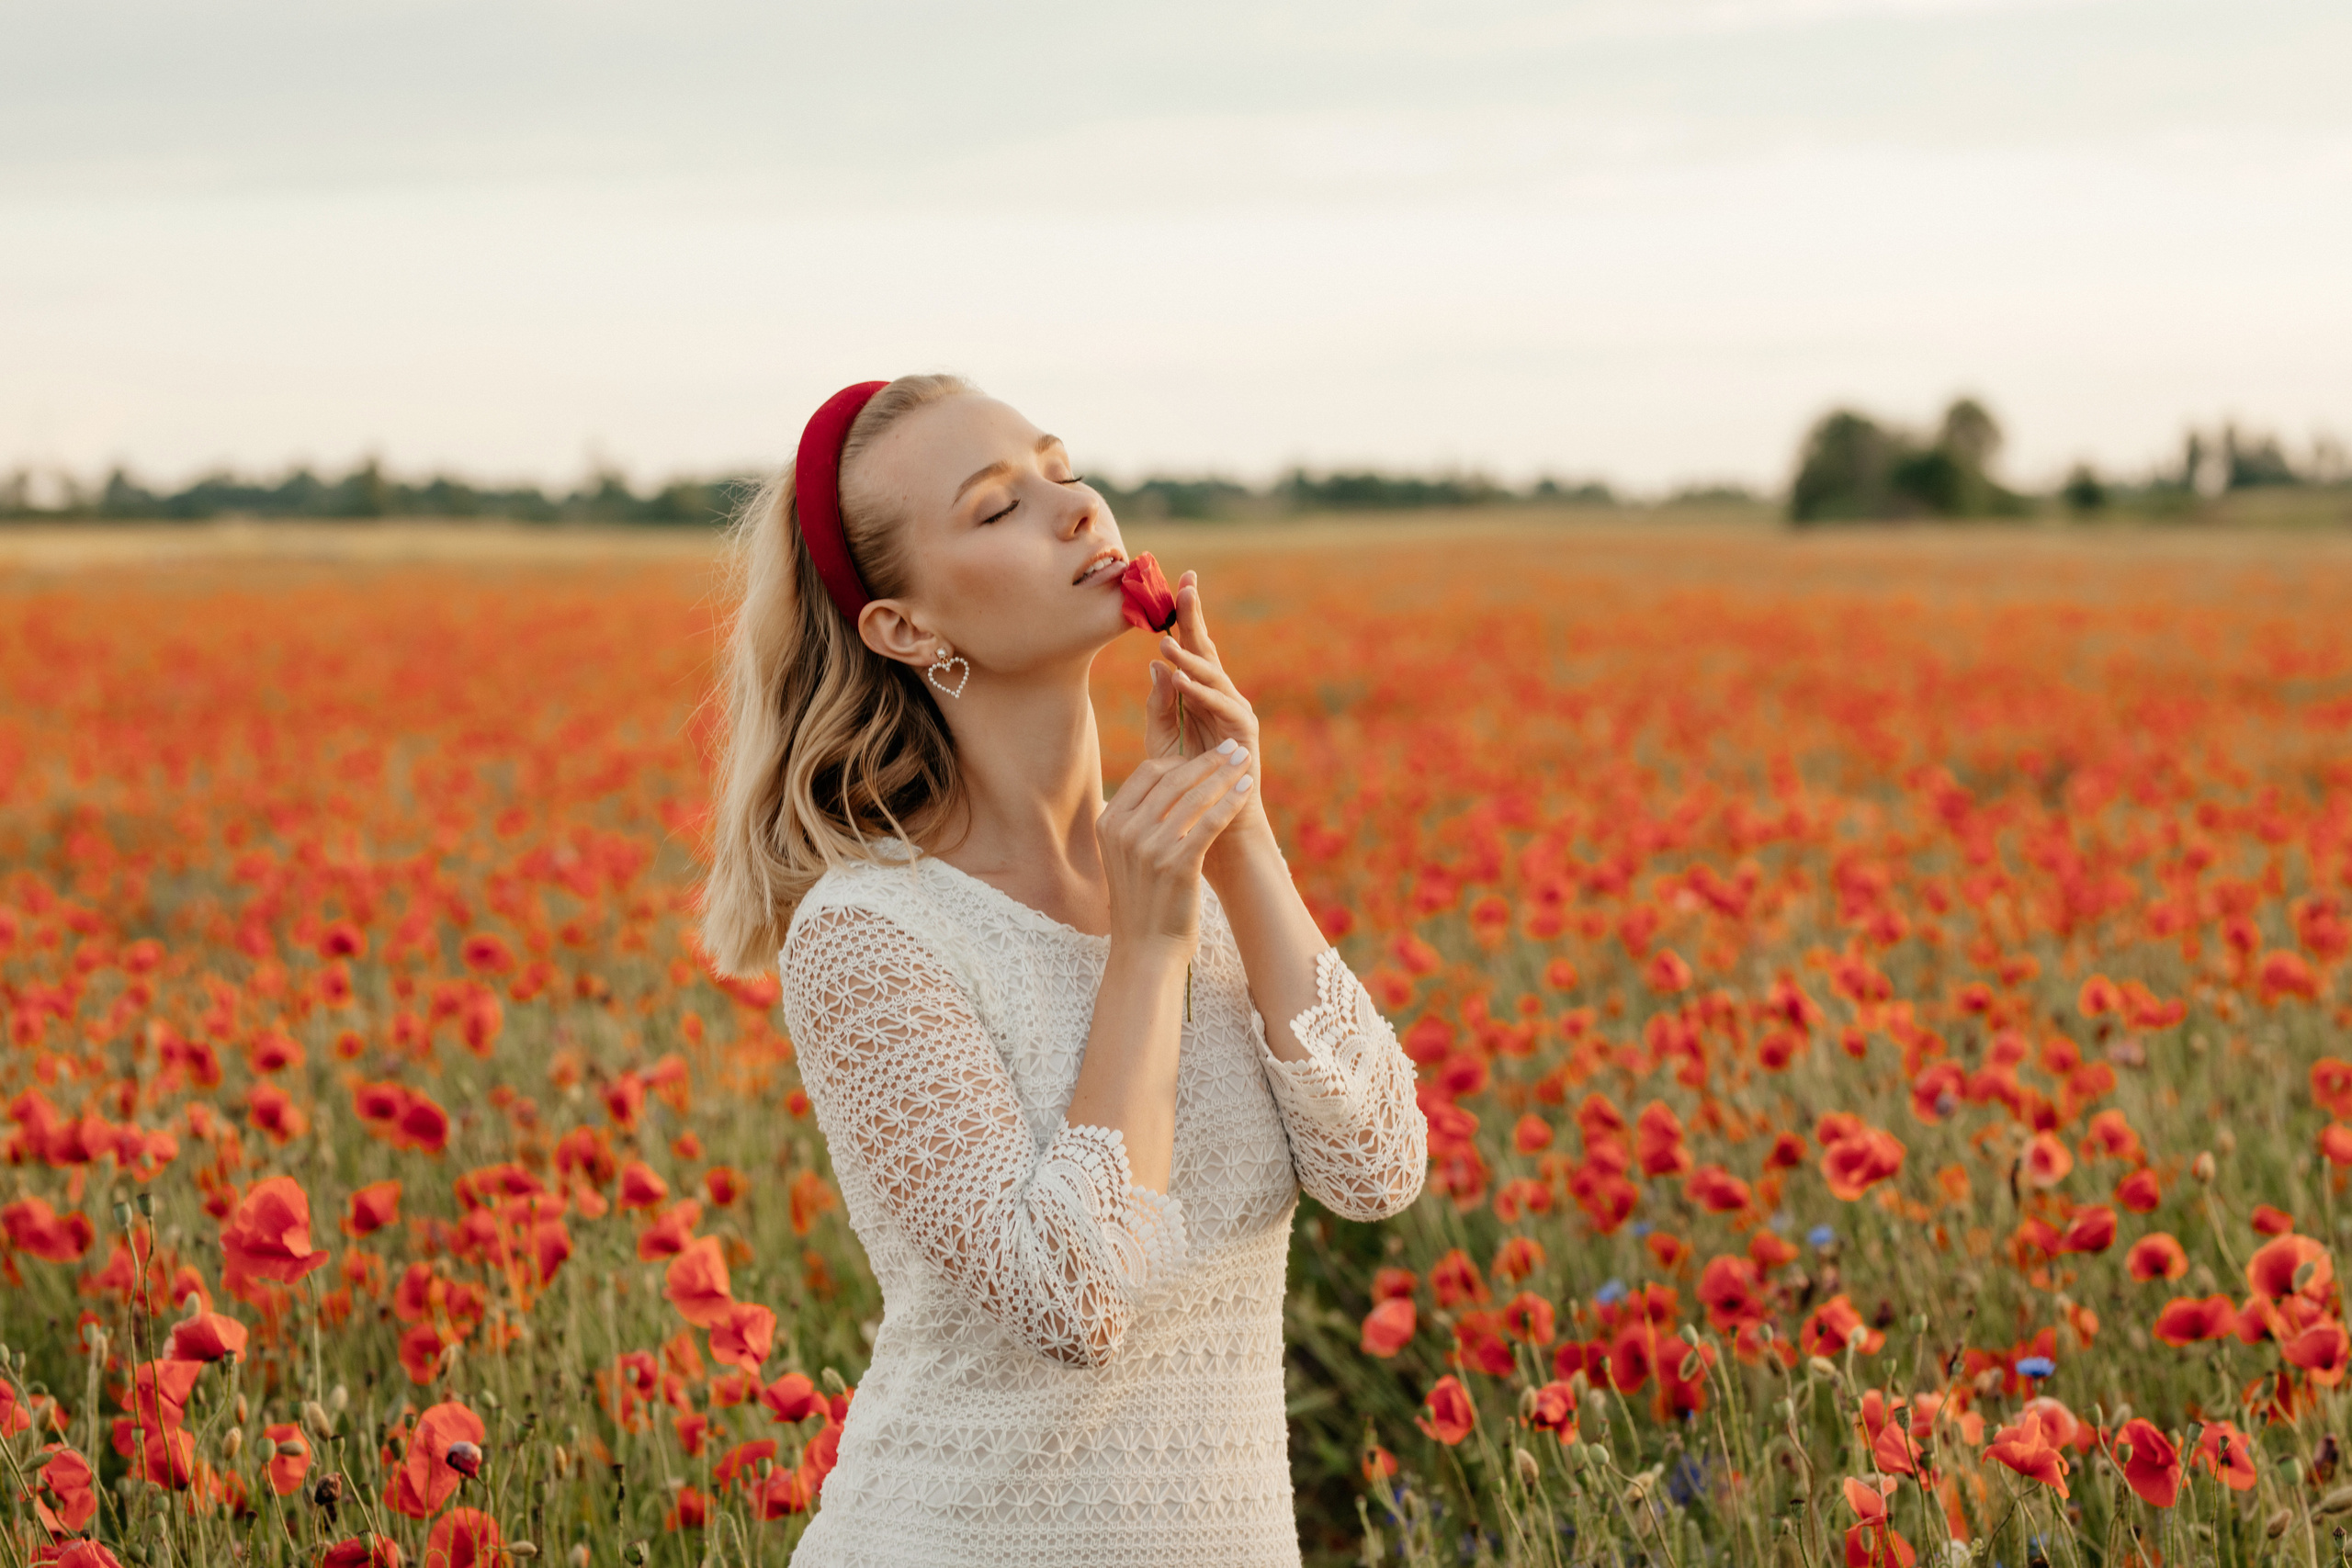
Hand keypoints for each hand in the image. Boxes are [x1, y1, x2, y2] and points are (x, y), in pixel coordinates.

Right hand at [1096, 737, 1256, 949]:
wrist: (1146, 950)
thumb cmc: (1143, 900)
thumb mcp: (1126, 855)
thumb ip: (1138, 819)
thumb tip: (1166, 781)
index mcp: (1109, 823)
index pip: (1147, 773)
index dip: (1180, 759)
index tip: (1206, 754)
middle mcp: (1124, 831)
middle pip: (1172, 778)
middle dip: (1208, 759)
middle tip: (1234, 748)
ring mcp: (1149, 848)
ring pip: (1195, 796)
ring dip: (1225, 774)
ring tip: (1246, 762)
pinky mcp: (1177, 865)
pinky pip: (1210, 821)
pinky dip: (1231, 801)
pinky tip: (1247, 790)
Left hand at [1143, 570, 1273, 865]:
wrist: (1213, 827)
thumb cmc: (1185, 785)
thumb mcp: (1162, 742)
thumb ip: (1158, 706)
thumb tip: (1156, 665)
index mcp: (1202, 695)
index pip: (1191, 648)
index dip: (1185, 616)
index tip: (1178, 579)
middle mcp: (1222, 698)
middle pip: (1207, 650)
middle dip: (1197, 617)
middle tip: (1185, 583)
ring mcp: (1237, 714)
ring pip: (1214, 676)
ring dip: (1189, 656)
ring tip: (1163, 639)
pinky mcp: (1244, 735)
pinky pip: (1222, 707)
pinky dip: (1201, 692)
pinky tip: (1180, 679)